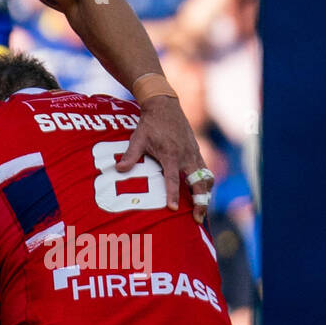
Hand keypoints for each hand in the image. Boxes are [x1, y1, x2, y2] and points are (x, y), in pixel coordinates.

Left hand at [116, 95, 208, 222]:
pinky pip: (206, 171)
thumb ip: (130, 155)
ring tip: (203, 210)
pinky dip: (206, 183)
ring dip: (206, 194)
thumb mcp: (137, 138)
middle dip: (201, 202)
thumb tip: (119, 169)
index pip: (172, 179)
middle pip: (198, 183)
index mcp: (170, 155)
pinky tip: (203, 194)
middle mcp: (186, 156)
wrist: (164, 105)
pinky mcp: (197, 151)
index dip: (172, 194)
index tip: (173, 208)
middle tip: (198, 219)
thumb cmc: (150, 123)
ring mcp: (194, 153)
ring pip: (206, 178)